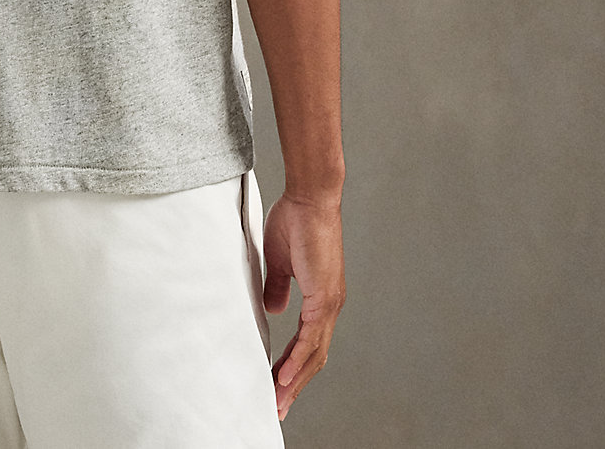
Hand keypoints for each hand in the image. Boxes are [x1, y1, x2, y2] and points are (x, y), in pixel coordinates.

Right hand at [261, 189, 345, 421]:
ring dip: (294, 380)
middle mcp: (329, 306)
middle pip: (312, 357)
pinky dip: (297, 361)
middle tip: (277, 407)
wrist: (310, 197)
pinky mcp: (324, 296)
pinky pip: (310, 338)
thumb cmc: (295, 220)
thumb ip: (278, 287)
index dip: (293, 367)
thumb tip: (275, 309)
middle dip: (294, 385)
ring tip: (277, 401)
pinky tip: (284, 377)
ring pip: (313, 354)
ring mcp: (329, 303)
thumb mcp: (279, 261)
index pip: (307, 344)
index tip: (276, 386)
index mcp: (321, 298)